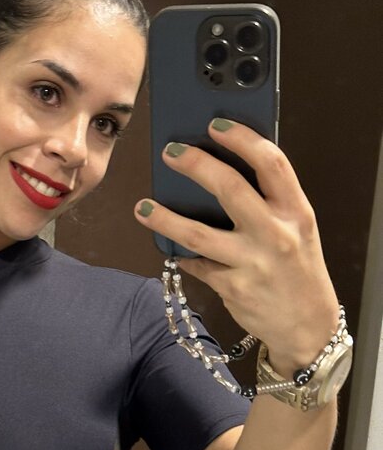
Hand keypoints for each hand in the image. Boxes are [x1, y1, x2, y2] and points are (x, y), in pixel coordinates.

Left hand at [133, 118, 340, 375]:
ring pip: (198, 234)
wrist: (307, 325)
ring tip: (143, 207)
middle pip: (230, 189)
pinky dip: (182, 256)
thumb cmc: (297, 269)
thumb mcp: (298, 229)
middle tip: (169, 152)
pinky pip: (197, 265)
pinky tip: (173, 249)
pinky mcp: (232, 289)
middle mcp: (275, 234)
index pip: (271, 163)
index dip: (242, 139)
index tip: (215, 124)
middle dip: (196, 165)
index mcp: (296, 211)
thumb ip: (269, 202)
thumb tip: (221, 171)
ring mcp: (252, 263)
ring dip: (165, 218)